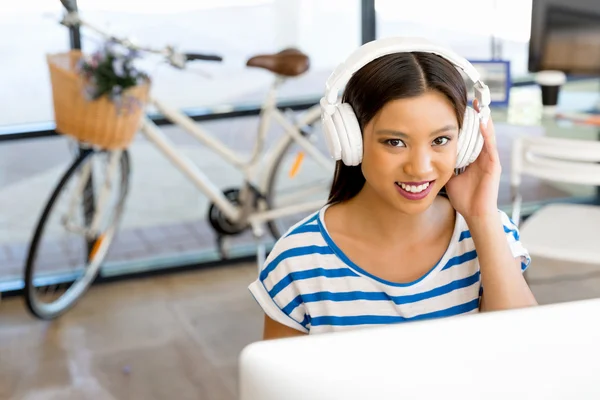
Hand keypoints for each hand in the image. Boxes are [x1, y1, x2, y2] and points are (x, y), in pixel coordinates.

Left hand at [445, 99, 501, 218]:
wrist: (474, 214)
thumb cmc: (463, 198)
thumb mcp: (449, 177)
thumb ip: (442, 165)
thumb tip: (427, 159)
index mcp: (472, 158)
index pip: (470, 136)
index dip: (465, 123)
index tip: (458, 108)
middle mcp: (482, 156)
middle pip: (480, 132)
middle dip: (476, 116)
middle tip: (471, 99)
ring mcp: (489, 160)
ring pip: (487, 135)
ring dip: (483, 120)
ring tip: (479, 104)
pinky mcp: (494, 166)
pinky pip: (490, 146)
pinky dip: (487, 133)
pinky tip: (483, 122)